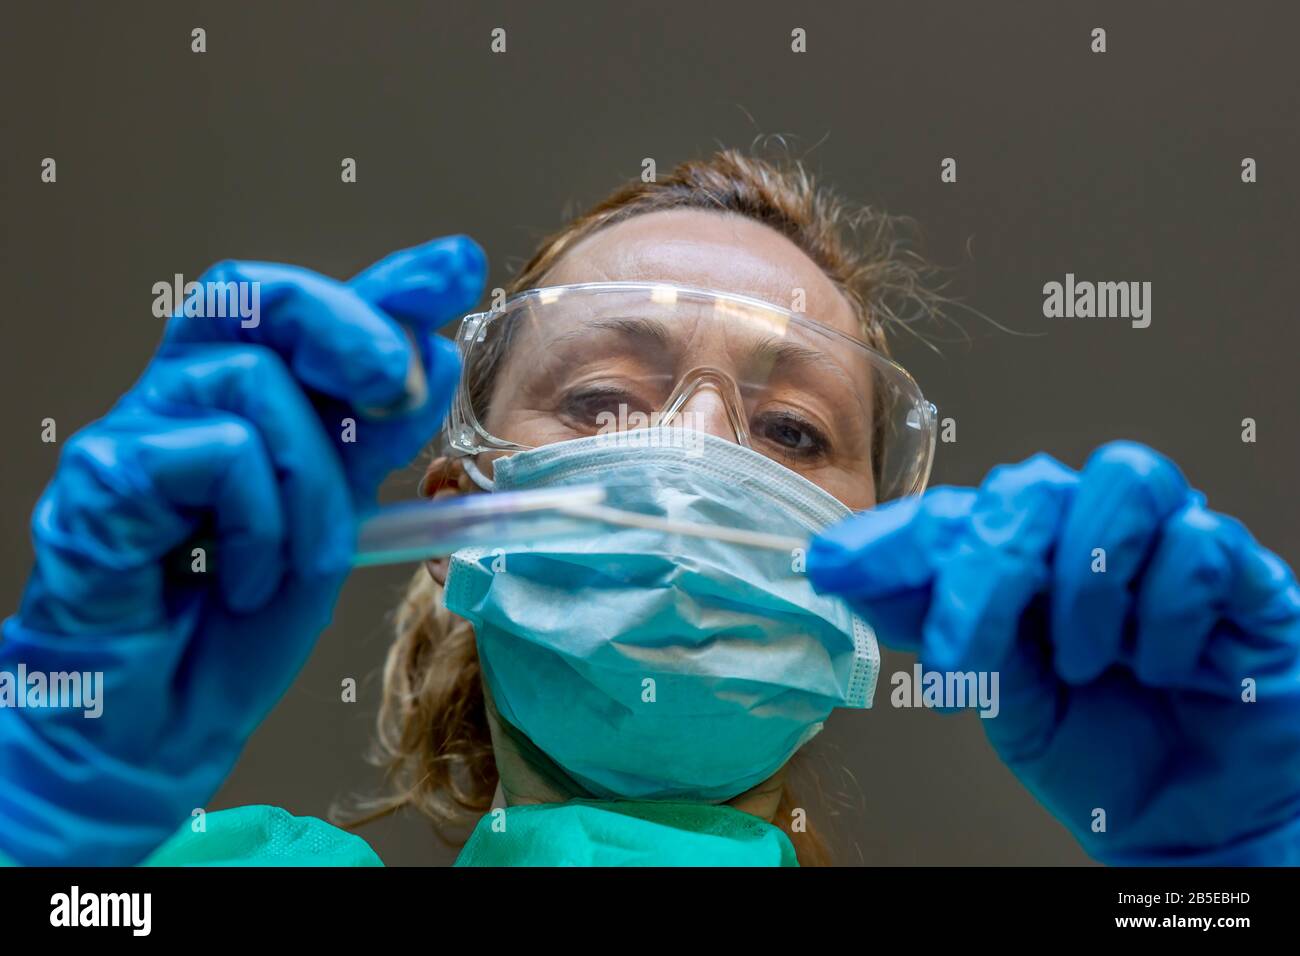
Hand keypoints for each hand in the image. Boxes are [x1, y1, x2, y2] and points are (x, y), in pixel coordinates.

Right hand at [0, 236, 484, 864]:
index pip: (303, 309)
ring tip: (299, 558)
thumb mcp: (335, 514)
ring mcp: (134, 433)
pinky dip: (259, 524)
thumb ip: (374, 436)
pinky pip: (217, 455)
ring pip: (255, 387)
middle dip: (349, 329)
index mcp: (237, 399)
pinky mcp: (101, 482)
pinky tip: (241, 577)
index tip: (457, 267)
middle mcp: (179, 398)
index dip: (383, 281)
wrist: (168, 721)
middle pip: (257, 296)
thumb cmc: (238, 619)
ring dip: (312, 484)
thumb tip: (435, 354)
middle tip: (397, 387)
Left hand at [808, 442, 1299, 863]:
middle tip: (965, 650)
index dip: (892, 537)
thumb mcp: (999, 693)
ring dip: (1086, 585)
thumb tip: (838, 564)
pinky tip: (1160, 667)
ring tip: (1084, 663)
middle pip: (1030, 485)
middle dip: (987, 564)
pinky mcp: (1244, 577)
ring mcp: (1166, 548)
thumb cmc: (1092, 749)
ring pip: (1123, 482)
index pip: (954, 515)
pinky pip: (1200, 546)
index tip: (831, 566)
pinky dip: (1166, 615)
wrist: (1186, 822)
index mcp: (1025, 558)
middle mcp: (1090, 536)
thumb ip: (938, 623)